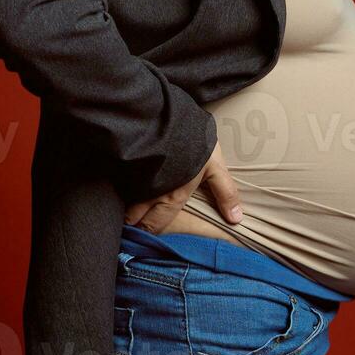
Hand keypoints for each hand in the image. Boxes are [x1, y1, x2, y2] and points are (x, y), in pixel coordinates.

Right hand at [124, 139, 243, 234]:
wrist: (166, 117)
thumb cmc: (194, 143)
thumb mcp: (215, 167)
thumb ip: (225, 193)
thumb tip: (236, 220)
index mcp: (173, 197)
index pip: (156, 224)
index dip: (148, 233)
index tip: (144, 238)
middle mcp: (151, 193)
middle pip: (135, 218)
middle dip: (133, 227)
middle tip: (131, 231)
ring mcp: (136, 180)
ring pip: (124, 204)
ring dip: (125, 212)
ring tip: (125, 216)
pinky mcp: (128, 167)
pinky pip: (119, 187)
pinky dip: (119, 193)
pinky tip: (119, 192)